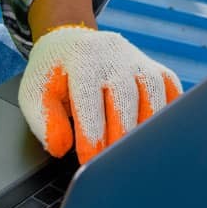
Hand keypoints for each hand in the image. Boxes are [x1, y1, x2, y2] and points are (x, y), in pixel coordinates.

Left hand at [19, 26, 181, 162]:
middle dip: (121, 134)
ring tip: (137, 155)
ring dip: (148, 127)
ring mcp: (138, 60)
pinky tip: (162, 136)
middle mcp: (113, 56)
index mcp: (81, 60)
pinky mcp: (155, 68)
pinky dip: (172, 112)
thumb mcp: (34, 93)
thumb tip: (62, 148)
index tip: (90, 161)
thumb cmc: (53, 74)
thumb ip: (43, 121)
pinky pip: (172, 88)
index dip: (92, 133)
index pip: (89, 99)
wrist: (70, 42)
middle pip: (125, 97)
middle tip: (114, 165)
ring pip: (154, 92)